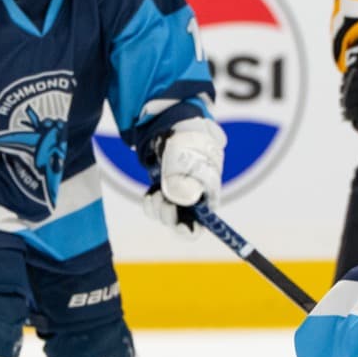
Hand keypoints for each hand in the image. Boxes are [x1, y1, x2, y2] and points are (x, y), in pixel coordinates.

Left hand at [143, 117, 225, 237]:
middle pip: (181, 224)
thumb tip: (179, 201)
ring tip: (156, 192)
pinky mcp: (164, 192)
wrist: (174, 125)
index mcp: (208, 195)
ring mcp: (177, 196)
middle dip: (169, 216)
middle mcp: (194, 200)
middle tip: (163, 201)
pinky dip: (149, 203)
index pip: (203, 225)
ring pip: (165, 216)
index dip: (191, 231)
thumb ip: (185, 181)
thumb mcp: (187, 159)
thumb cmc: (188, 142)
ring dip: (157, 208)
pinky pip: (154, 208)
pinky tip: (151, 193)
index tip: (180, 226)